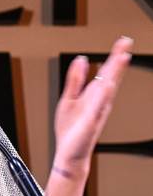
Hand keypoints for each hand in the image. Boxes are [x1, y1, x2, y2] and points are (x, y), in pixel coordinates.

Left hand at [52, 36, 132, 179]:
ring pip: (107, 90)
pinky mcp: (91, 123)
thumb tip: (81, 59)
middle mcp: (99, 102)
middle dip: (118, 60)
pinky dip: (102, 97)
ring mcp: (97, 112)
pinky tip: (107, 86)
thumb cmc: (70, 130)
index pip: (106, 72)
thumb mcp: (68, 99)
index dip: (114, 56)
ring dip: (114, 74)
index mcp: (93, 95)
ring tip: (120, 58)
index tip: (123, 41)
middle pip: (111, 77)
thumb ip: (75, 80)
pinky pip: (98, 108)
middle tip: (126, 43)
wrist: (68, 154)